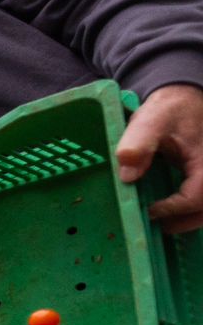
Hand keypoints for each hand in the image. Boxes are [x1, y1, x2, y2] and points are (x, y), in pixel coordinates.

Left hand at [117, 83, 202, 231]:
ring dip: (190, 217)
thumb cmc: (171, 109)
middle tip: (158, 225)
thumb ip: (139, 143)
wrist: (187, 99)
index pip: (198, 195)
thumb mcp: (152, 119)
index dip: (175, 208)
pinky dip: (193, 208)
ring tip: (165, 222)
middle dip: (184, 220)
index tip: (151, 210)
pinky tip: (174, 210)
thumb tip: (127, 175)